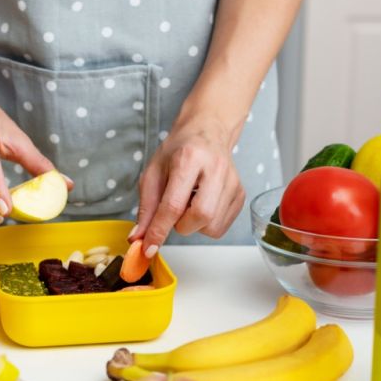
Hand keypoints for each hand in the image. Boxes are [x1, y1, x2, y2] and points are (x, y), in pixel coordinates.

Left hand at [130, 116, 245, 253]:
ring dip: (193, 225)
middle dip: (182, 225)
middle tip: (174, 212)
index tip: (148, 248)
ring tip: (189, 203)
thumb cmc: (178, 151)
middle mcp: (217, 169)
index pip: (174, 204)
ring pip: (212, 226)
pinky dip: (206, 224)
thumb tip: (139, 239)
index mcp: (190, 158)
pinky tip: (201, 204)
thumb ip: (146, 207)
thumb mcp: (153, 173)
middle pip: (201, 216)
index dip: (159, 230)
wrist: (207, 132)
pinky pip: (221, 227)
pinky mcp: (241, 194)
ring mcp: (233, 182)